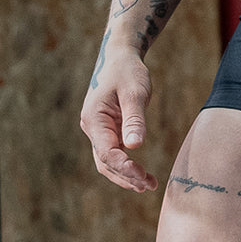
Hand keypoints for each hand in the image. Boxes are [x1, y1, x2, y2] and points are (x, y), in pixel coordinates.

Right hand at [80, 38, 157, 192]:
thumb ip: (135, 118)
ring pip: (108, 161)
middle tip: (148, 185)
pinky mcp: (107, 130)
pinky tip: (140, 173)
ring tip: (147, 185)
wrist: (120, 56)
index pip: (106, 152)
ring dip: (125, 174)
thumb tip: (135, 146)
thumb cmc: (128, 71)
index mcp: (94, 119)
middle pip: (105, 162)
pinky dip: (126, 164)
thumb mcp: (135, 92)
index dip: (123, 166)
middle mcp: (92, 127)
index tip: (142, 175)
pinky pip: (114, 152)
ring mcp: (98, 130)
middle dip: (125, 176)